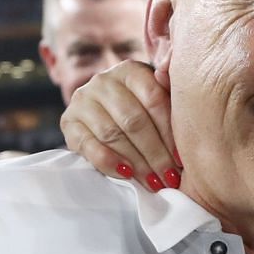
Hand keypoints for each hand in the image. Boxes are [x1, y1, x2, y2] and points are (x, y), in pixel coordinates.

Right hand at [58, 59, 179, 190]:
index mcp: (131, 70)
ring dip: (136, 162)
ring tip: (153, 182)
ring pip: (113, 134)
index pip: (154, 100)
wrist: (102, 117)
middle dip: (155, 154)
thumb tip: (185, 95)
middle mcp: (104, 80)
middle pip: (133, 120)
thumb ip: (171, 97)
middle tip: (170, 178)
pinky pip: (89, 145)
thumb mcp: (157, 99)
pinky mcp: (69, 122)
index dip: (170, 132)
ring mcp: (83, 100)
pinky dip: (108, 162)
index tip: (181, 159)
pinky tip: (125, 175)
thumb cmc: (140, 111)